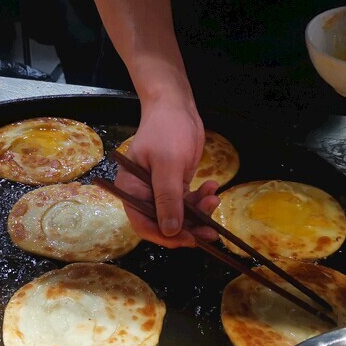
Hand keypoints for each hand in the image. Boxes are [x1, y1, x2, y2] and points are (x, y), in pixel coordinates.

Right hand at [115, 99, 219, 247]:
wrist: (176, 106)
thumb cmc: (166, 130)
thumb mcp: (168, 165)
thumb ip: (168, 199)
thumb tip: (170, 231)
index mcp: (130, 190)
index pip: (144, 224)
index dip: (166, 236)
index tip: (190, 239)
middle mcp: (142, 194)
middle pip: (163, 223)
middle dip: (189, 227)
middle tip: (211, 230)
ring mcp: (159, 190)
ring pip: (180, 215)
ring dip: (199, 212)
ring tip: (215, 198)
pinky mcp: (175, 185)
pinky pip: (188, 202)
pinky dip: (201, 199)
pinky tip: (213, 187)